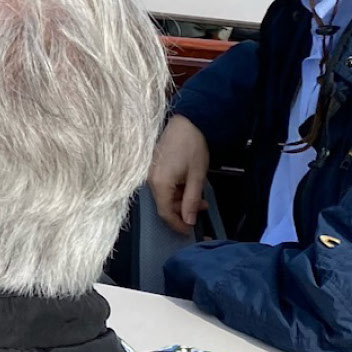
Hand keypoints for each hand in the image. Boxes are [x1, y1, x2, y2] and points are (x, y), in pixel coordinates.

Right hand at [149, 114, 210, 234]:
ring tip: (198, 193)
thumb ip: (192, 200)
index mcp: (159, 184)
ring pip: (164, 196)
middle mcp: (149, 181)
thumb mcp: (197, 175)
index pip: (165, 213)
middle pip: (164, 205)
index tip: (189, 229)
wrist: (185, 121)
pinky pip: (162, 186)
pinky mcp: (153, 168)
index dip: (177, 224)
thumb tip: (189, 220)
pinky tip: (187, 184)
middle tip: (202, 206)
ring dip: (180, 199)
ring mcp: (149, 174)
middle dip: (183, 210)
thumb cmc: (192, 145)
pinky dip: (175, 189)